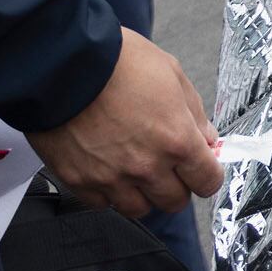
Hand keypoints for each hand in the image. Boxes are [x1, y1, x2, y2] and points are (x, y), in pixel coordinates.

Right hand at [30, 28, 221, 218]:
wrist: (63, 63)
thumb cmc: (117, 61)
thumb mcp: (172, 73)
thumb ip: (194, 112)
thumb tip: (206, 137)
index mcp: (177, 140)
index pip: (208, 182)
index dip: (207, 174)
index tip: (201, 167)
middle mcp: (146, 167)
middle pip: (175, 201)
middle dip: (177, 184)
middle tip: (168, 165)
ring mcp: (111, 178)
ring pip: (138, 209)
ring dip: (142, 192)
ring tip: (134, 166)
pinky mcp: (79, 181)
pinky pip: (102, 203)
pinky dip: (108, 192)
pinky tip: (107, 168)